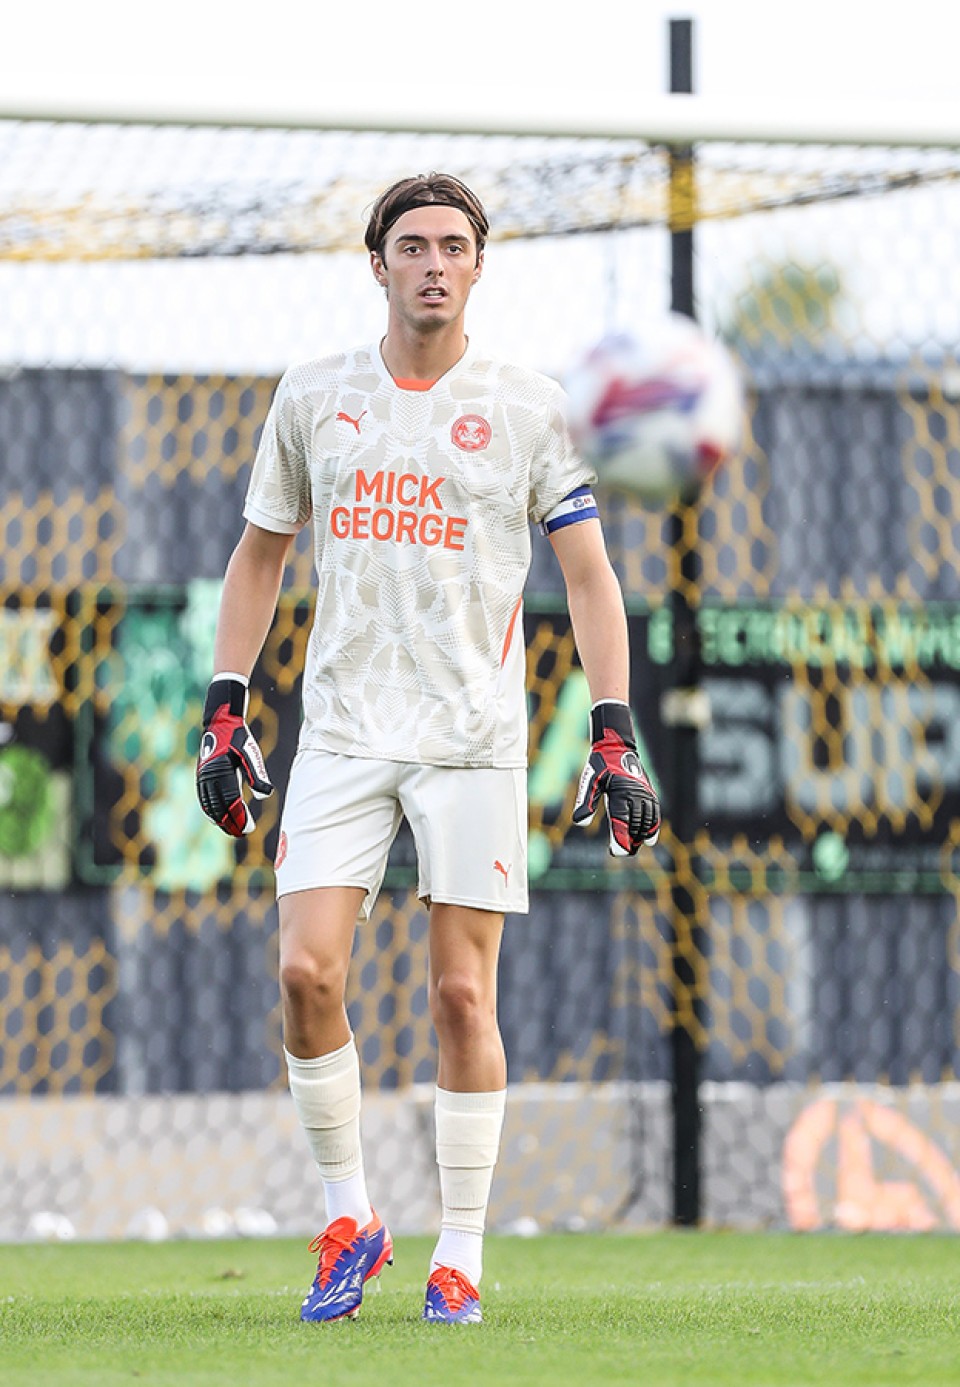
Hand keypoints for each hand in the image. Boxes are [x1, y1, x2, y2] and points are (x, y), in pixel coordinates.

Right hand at [196, 675, 273, 835]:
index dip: (240, 818)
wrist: (220, 722)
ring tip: (232, 830)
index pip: (232, 803)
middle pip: (219, 808)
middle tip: (242, 833)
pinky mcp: (200, 776)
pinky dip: (210, 811)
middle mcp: (209, 777)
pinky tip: (217, 818)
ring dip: (220, 820)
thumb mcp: (250, 754)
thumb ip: (257, 775)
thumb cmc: (239, 738)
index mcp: (222, 773)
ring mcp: (202, 778)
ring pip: (210, 806)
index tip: (249, 829)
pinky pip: (203, 799)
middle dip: (230, 823)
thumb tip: (266, 795)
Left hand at [571, 700, 660, 855]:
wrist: (617, 747)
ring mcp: (645, 794)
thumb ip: (586, 801)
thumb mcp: (590, 781)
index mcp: (620, 792)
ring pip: (646, 822)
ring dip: (640, 837)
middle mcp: (636, 794)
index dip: (620, 838)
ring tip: (632, 847)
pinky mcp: (649, 793)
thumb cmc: (600, 765)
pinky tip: (649, 840)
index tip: (617, 852)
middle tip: (620, 853)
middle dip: (629, 842)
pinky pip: (655, 814)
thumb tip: (579, 822)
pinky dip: (653, 827)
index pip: (622, 821)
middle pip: (635, 825)